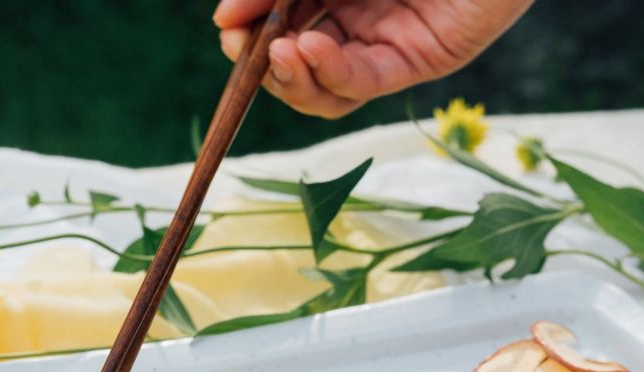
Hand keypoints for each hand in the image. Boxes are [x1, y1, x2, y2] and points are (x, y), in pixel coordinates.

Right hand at [213, 0, 532, 117]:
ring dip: (293, 78)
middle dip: (262, 61)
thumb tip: (224, 19)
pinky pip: (365, 81)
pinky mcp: (419, 59)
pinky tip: (310, 51)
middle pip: (294, 60)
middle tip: (245, 47)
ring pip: (326, 87)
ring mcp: (384, 40)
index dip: (247, 28)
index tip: (227, 24)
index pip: (275, 19)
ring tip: (277, 55)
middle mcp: (354, 14)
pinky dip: (331, 73)